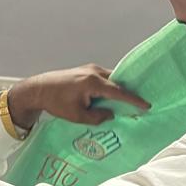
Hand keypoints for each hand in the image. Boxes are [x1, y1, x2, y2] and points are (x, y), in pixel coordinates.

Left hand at [6, 64, 150, 128]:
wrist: (39, 89)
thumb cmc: (56, 103)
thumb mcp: (78, 116)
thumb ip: (97, 117)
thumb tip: (110, 114)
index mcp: (93, 82)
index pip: (119, 92)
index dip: (134, 100)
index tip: (146, 105)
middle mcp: (94, 71)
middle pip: (117, 82)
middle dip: (128, 91)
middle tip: (140, 103)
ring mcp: (90, 69)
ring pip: (110, 79)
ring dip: (117, 89)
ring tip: (125, 102)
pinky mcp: (86, 70)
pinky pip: (103, 78)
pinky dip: (108, 86)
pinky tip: (109, 96)